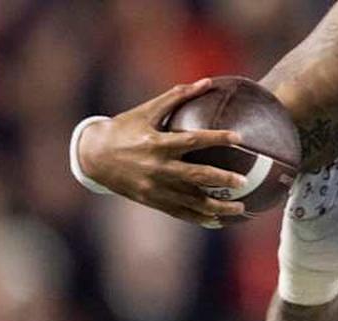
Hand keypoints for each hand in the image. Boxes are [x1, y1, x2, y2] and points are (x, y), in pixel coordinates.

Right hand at [77, 79, 247, 227]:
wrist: (93, 157)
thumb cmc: (123, 129)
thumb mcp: (146, 111)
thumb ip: (176, 97)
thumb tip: (207, 81)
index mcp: (157, 144)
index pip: (193, 141)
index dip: (217, 138)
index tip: (239, 138)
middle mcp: (158, 168)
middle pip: (196, 176)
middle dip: (222, 180)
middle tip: (244, 182)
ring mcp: (156, 188)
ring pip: (192, 201)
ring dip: (218, 208)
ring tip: (241, 208)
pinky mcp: (153, 201)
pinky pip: (181, 213)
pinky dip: (200, 218)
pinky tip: (218, 221)